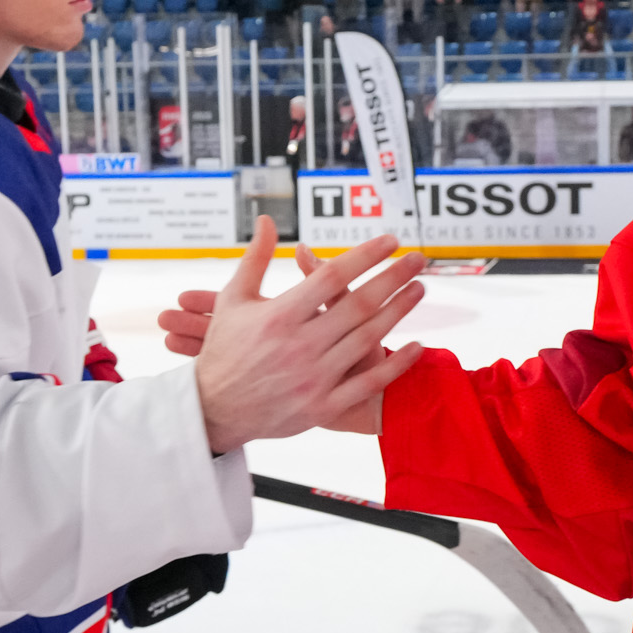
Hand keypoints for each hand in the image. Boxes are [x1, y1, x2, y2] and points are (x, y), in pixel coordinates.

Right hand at [190, 217, 426, 452]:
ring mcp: (313, 378)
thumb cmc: (224, 350)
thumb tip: (269, 221)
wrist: (213, 411)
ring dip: (398, 312)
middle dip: (393, 278)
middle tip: (419, 259)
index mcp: (278, 316)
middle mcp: (298, 345)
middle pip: (359, 305)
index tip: (390, 240)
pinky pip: (367, 383)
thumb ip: (255, 259)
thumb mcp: (233, 301)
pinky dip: (395, 365)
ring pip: (368, 339)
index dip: (364, 256)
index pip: (331, 277)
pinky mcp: (322, 406)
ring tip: (419, 289)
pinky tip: (416, 345)